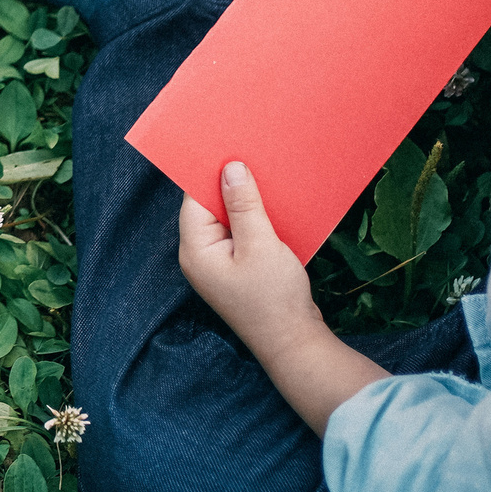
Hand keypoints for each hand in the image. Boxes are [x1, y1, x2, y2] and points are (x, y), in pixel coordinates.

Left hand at [177, 164, 390, 432]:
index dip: (210, 172)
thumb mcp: (261, 245)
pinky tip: (274, 206)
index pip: (194, 198)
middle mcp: (200, 256)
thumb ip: (243, 205)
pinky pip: (241, 235)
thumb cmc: (275, 299)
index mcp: (195, 249)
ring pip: (228, 220)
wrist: (296, 345)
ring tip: (266, 175)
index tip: (228, 145)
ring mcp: (218, 265)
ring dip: (246, 202)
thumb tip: (230, 168)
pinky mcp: (238, 270)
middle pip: (209, 207)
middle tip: (251, 155)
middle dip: (230, 184)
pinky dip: (254, 220)